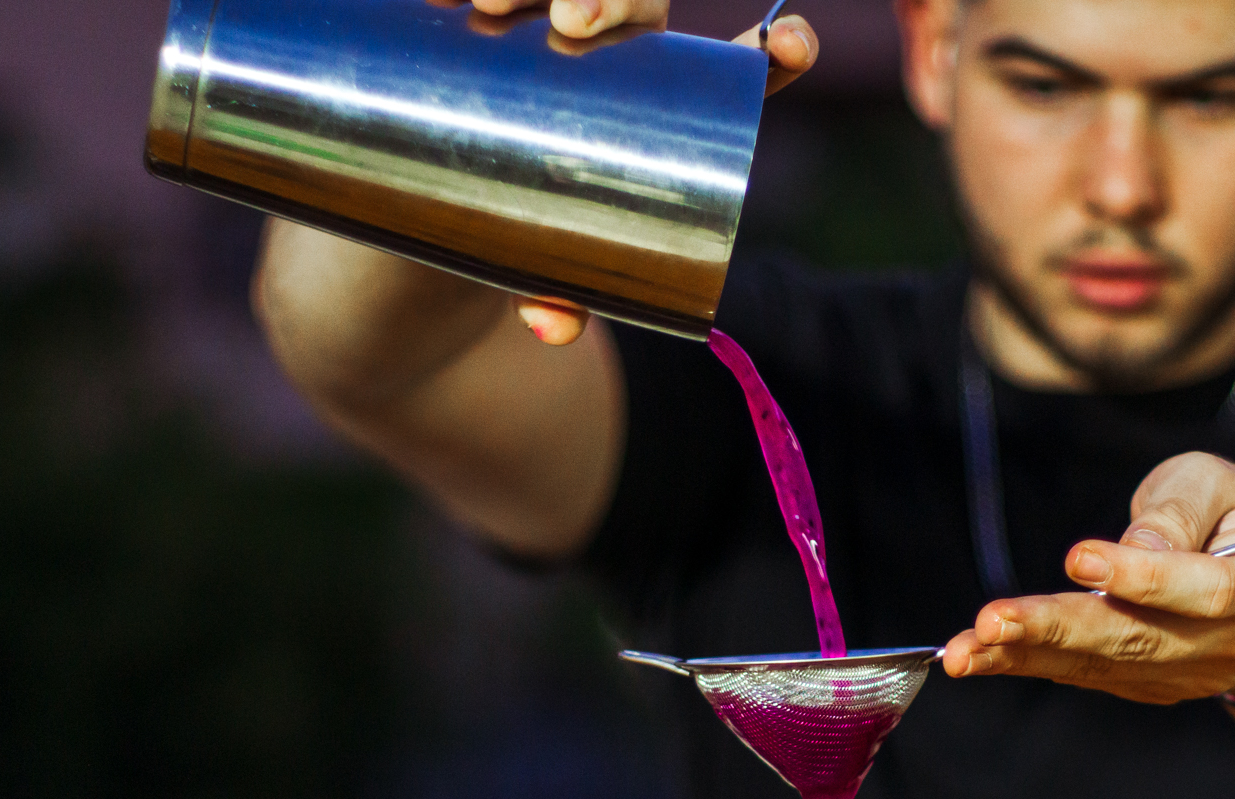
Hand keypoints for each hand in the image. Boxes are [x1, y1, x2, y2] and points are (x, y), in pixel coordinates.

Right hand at [508, 0, 819, 344]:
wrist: (440, 206)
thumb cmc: (527, 231)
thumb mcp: (550, 264)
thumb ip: (562, 292)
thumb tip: (552, 329)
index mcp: (663, 103)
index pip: (741, 67)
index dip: (779, 49)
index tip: (795, 44)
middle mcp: (617, 48)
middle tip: (571, 23)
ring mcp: (549, 22)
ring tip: (491, 7)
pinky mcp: (485, 20)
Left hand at [941, 452, 1234, 704]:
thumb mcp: (1225, 485)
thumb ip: (1179, 511)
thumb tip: (1131, 547)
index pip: (1205, 590)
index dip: (1144, 578)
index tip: (1080, 558)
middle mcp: (1230, 645)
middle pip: (1139, 639)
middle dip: (1057, 630)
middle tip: (991, 624)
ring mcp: (1190, 676)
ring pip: (1103, 664)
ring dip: (1027, 658)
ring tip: (965, 650)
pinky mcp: (1152, 687)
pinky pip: (1088, 675)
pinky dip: (1030, 666)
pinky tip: (980, 657)